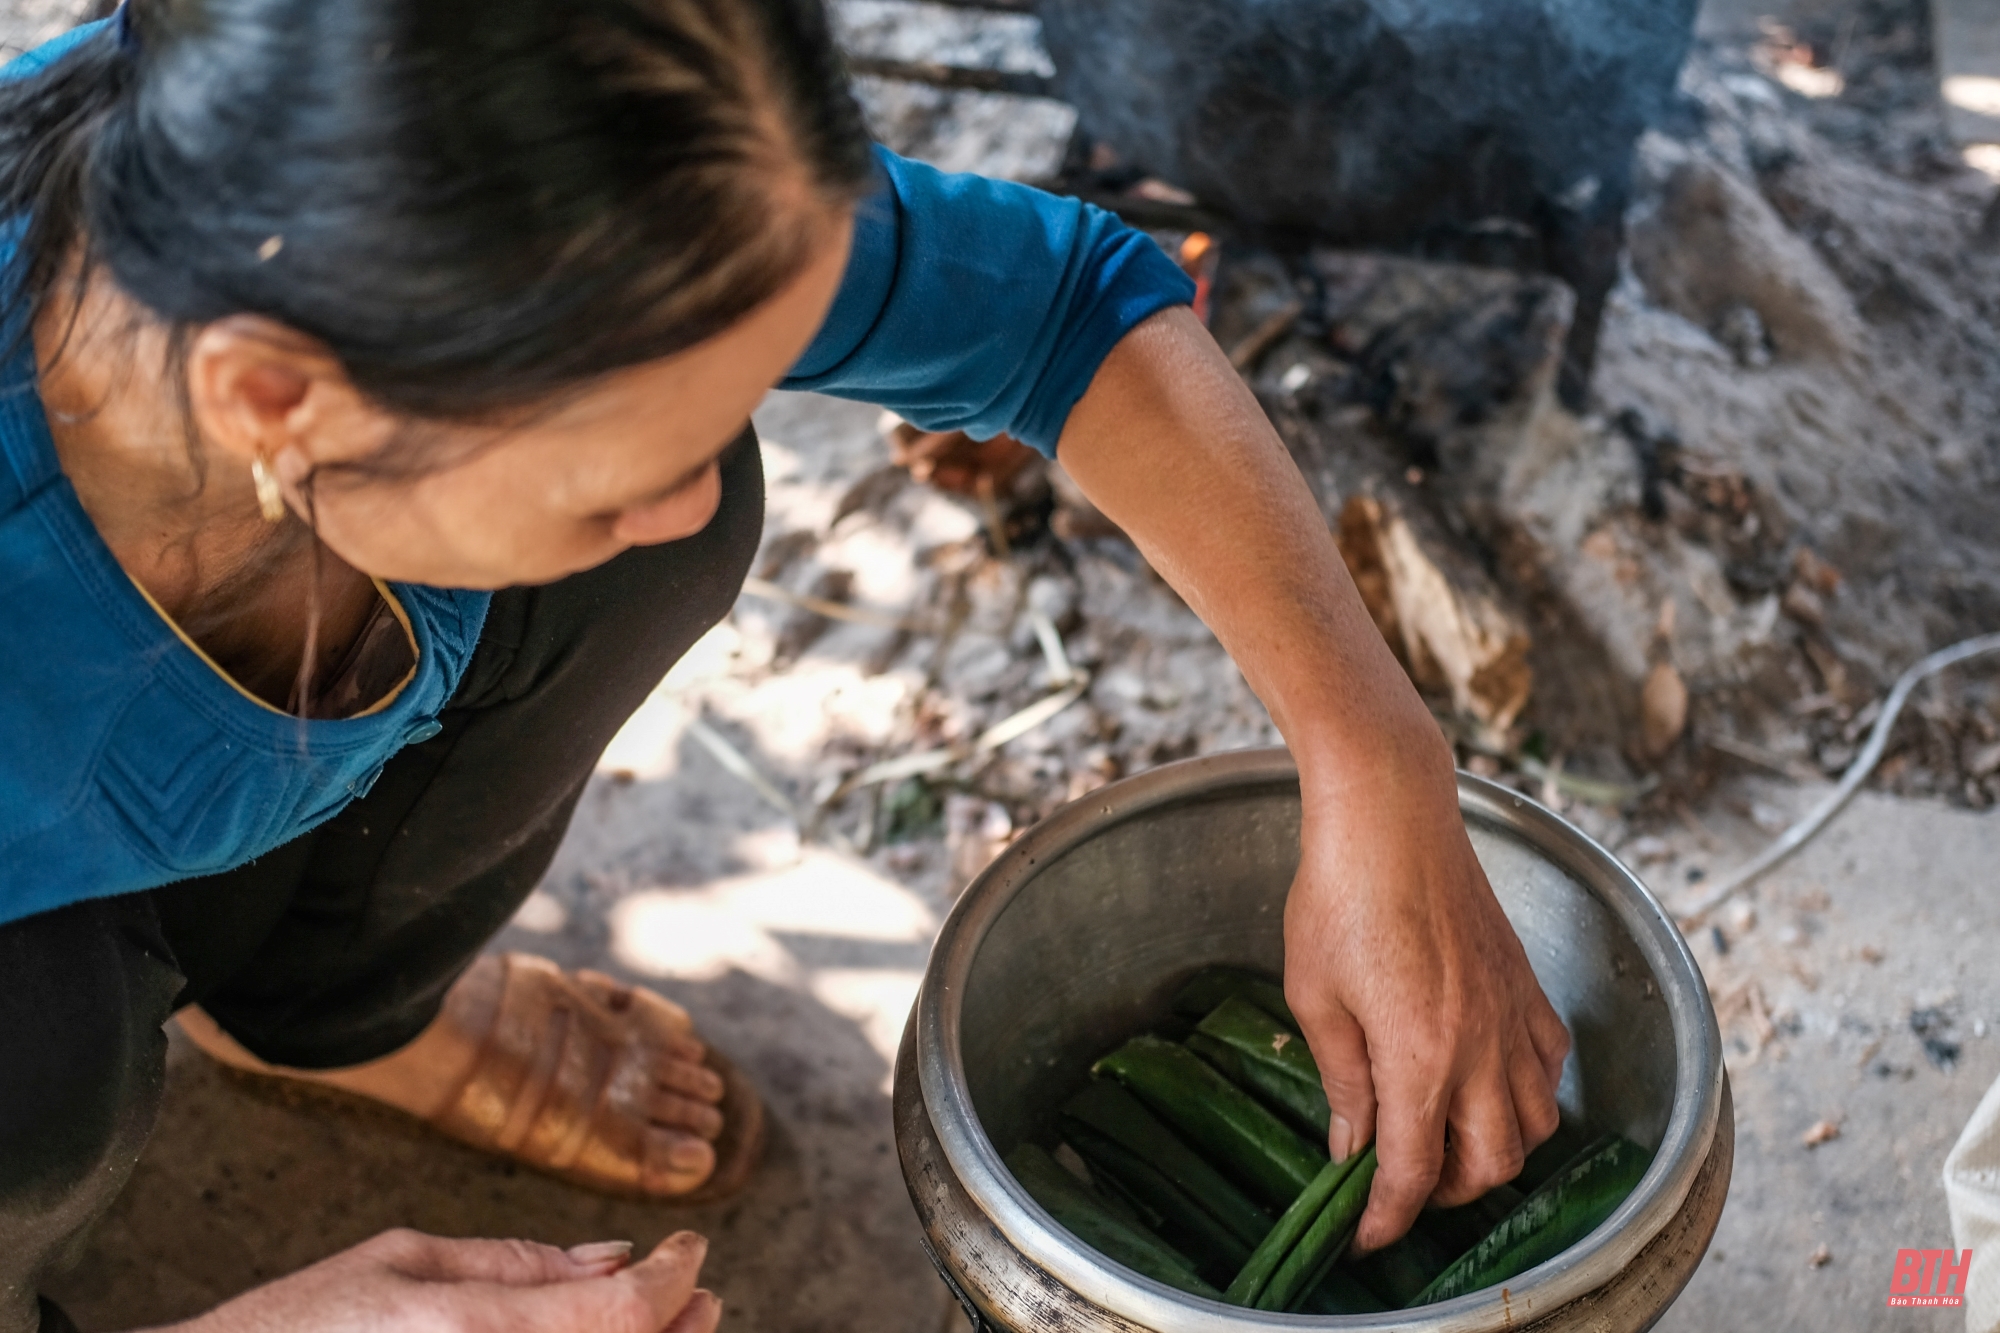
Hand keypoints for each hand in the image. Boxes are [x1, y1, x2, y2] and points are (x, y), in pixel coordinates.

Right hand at [161, 1229, 720, 1332]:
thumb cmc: (301, 1325)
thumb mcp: (405, 1260)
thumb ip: (518, 1260)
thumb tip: (615, 1254)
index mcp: (480, 1331)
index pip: (628, 1308)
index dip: (678, 1275)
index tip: (691, 1249)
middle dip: (681, 1327)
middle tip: (701, 1294)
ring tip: (668, 1326)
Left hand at [1284, 736, 1569, 1252]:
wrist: (1391, 816)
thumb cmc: (1340, 896)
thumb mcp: (1316, 999)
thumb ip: (1342, 1081)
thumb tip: (1352, 1145)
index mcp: (1421, 1060)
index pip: (1414, 1173)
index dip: (1389, 1219)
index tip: (1366, 1237)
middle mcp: (1482, 1049)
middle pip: (1488, 1165)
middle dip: (1444, 1194)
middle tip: (1400, 1187)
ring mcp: (1513, 1017)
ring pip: (1534, 1126)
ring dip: (1494, 1153)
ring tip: (1446, 1145)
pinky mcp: (1527, 986)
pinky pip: (1552, 1066)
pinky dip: (1530, 1096)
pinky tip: (1491, 1085)